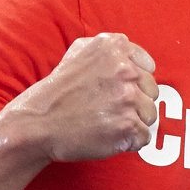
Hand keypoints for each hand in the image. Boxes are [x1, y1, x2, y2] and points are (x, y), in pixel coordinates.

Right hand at [2, 33, 158, 161]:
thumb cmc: (57, 90)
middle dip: (135, 103)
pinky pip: (144, 137)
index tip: (116, 90)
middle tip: (107, 109)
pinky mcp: (128, 126)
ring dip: (133, 122)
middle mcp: (125, 70)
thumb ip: (110, 48)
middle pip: (152, 92)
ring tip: (106, 122)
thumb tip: (139, 59)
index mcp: (115, 47)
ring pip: (150, 115)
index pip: (148, 68)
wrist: (37, 123)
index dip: (134, 83)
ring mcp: (128, 99)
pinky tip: (108, 136)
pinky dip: (129, 141)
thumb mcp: (78, 52)